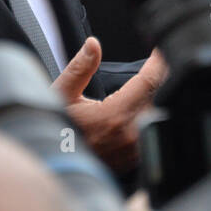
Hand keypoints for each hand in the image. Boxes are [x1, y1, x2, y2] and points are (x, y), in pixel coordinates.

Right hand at [53, 36, 165, 173]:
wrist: (51, 165)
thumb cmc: (54, 130)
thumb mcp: (61, 95)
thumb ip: (80, 68)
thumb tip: (93, 44)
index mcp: (115, 116)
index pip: (150, 81)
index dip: (158, 61)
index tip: (160, 49)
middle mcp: (130, 135)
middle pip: (155, 97)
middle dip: (149, 81)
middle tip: (142, 69)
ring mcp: (134, 150)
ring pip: (154, 115)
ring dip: (147, 101)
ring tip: (130, 94)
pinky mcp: (134, 160)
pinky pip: (148, 132)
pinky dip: (143, 119)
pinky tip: (129, 115)